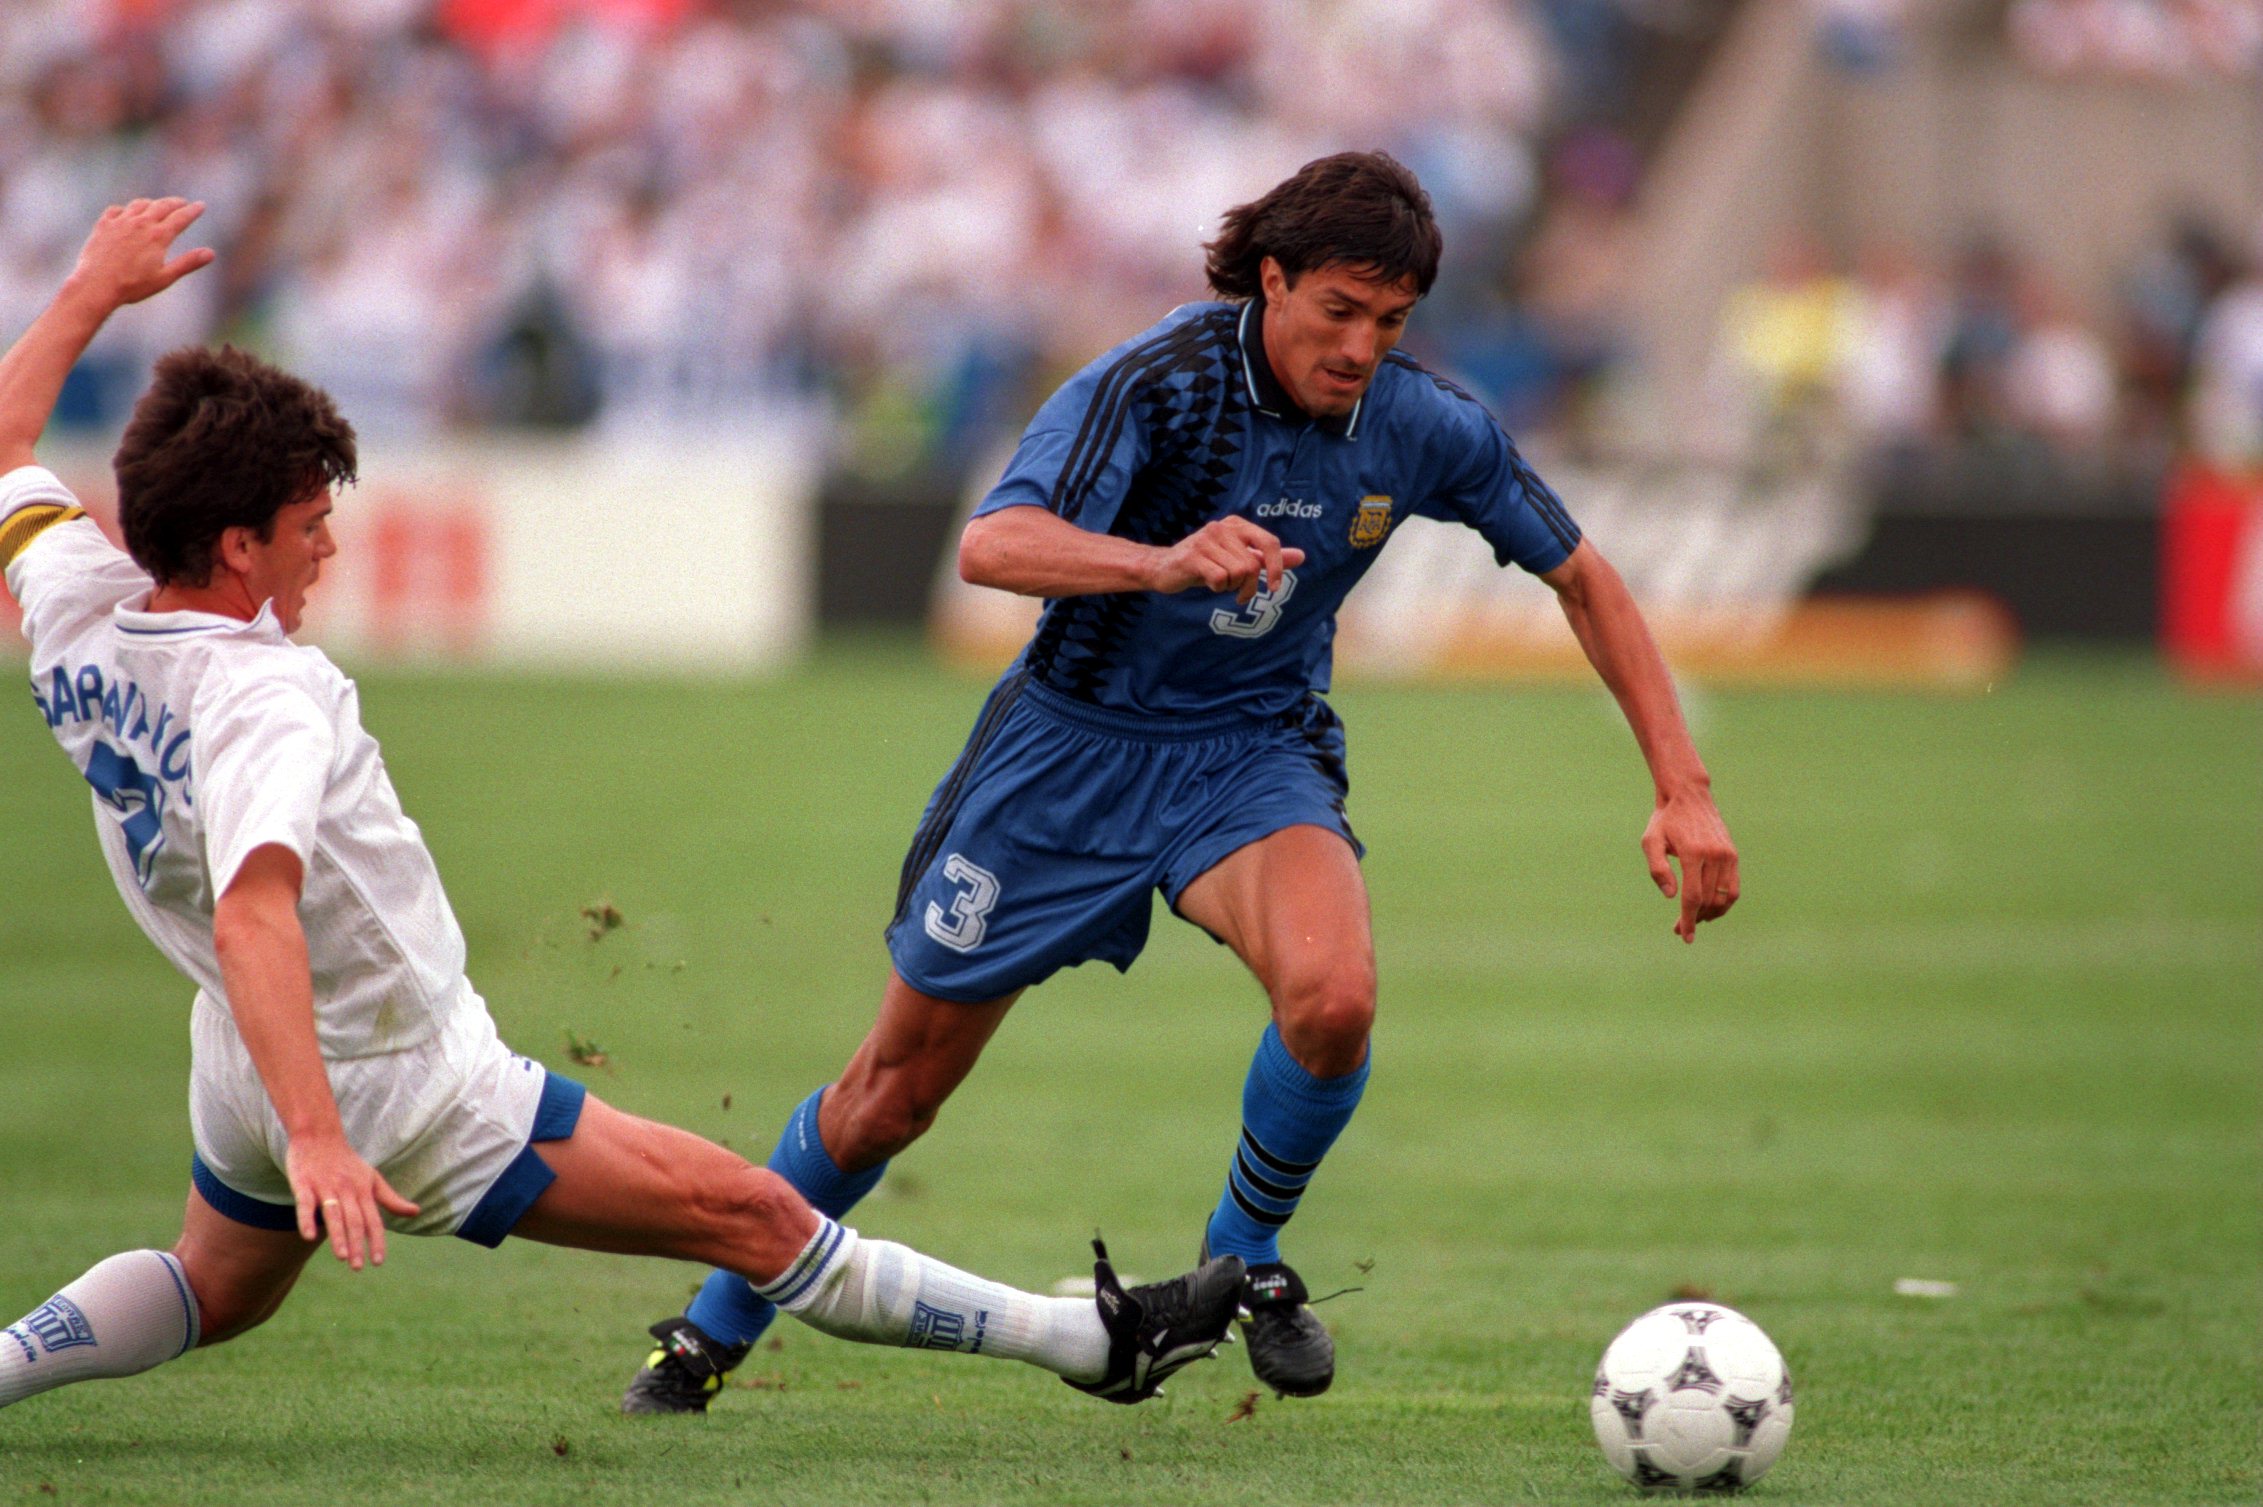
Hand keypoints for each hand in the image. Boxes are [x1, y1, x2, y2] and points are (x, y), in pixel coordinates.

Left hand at [65, 198, 213, 312]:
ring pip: (140, 204)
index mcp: (158, 236)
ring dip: (152, 203)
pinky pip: (116, 210)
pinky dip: (125, 209)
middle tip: (183, 202)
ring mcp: (120, 222)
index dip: (193, 211)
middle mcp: (141, 224)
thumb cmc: (133, 285)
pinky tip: (126, 214)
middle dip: (175, 203)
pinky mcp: (104, 225)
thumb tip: (211, 253)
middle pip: (162, 206)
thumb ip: (188, 263)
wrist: (96, 284)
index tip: (201, 205)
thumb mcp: (165, 277)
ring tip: (156, 205)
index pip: (181, 218)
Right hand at [285, 1131, 420, 1271]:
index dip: (377, 1241)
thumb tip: (416, 1212)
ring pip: (334, 1214)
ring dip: (338, 1236)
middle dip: (357, 1245)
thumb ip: (391, 1199)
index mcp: (364, 1190)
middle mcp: (347, 1189)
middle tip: (358, 1267)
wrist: (319, 1134)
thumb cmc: (347, 1161)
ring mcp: (325, 1186)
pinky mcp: (303, 1184)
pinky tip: (309, 1236)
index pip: (373, 1220)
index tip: (378, 1262)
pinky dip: (307, 1220)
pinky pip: (305, 1204)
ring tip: (341, 1257)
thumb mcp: (373, 1178)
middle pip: (354, 1220)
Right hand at [1146, 516, 1305, 603]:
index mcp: (1236, 524)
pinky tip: (1208, 583)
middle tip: (1238, 592)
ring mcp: (1206, 540)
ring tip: (1220, 583)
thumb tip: (1301, 556)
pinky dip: (1218, 588)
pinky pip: (1219, 579)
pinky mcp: (1193, 556)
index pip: (1269, 543)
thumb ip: (1267, 558)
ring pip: (1237, 573)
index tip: (1274, 588)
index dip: (1277, 567)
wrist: (1164, 567)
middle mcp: (1222, 527)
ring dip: (1231, 586)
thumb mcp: (1238, 558)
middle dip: (1248, 585)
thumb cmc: (1205, 563)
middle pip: (1252, 565)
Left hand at [1640, 787, 1739, 943]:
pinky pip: (1734, 888)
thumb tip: (1671, 896)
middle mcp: (1715, 855)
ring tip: (1694, 920)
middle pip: (1708, 900)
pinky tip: (1710, 910)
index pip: (1693, 896)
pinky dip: (1724, 903)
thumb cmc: (1665, 821)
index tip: (1685, 937)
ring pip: (1724, 898)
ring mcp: (1728, 855)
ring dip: (1710, 915)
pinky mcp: (1733, 855)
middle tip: (1679, 929)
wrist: (1689, 796)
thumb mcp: (1650, 841)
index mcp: (1693, 853)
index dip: (1688, 920)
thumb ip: (1658, 869)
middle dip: (1695, 919)